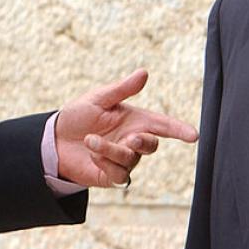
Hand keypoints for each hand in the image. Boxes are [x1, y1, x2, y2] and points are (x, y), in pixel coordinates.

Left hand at [55, 69, 197, 187]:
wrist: (54, 140)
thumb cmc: (78, 116)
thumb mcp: (98, 99)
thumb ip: (122, 89)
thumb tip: (144, 73)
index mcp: (134, 121)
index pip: (163, 125)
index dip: (179, 130)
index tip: (194, 135)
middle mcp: (132, 141)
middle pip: (151, 146)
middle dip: (143, 142)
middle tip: (130, 138)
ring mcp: (123, 160)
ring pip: (131, 160)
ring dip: (110, 150)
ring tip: (90, 140)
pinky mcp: (112, 176)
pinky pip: (119, 175)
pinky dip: (104, 163)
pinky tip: (91, 154)